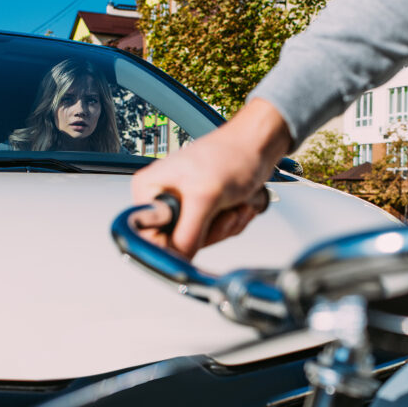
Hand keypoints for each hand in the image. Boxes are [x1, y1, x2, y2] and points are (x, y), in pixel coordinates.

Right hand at [130, 98, 291, 258]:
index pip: (149, 237)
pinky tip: (238, 204)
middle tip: (224, 211)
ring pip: (202, 240)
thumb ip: (187, 233)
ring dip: (226, 225)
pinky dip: (232, 222)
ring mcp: (185, 206)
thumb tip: (177, 261)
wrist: (258, 145)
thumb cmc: (231, 155)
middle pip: (179, 243)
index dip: (174, 244)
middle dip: (211, 230)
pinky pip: (216, 233)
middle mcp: (163, 199)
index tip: (197, 236)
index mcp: (150, 190)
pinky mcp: (204, 210)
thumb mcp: (205, 196)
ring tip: (233, 203)